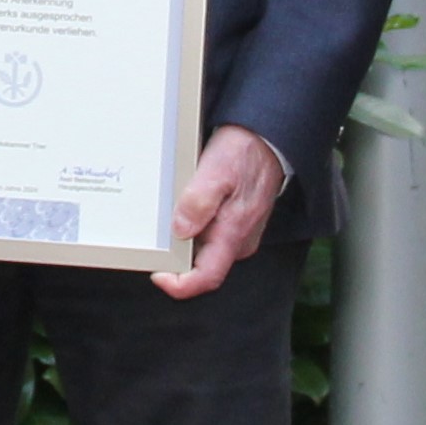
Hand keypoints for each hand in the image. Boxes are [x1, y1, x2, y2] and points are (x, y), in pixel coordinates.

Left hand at [153, 126, 287, 299]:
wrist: (267, 139)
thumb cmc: (243, 153)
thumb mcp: (215, 170)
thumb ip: (198, 202)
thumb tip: (180, 230)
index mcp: (233, 234)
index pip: (206, 278)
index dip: (179, 284)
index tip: (158, 273)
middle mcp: (238, 242)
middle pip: (201, 267)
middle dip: (176, 258)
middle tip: (158, 235)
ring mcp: (237, 235)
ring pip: (203, 252)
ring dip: (183, 241)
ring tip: (173, 212)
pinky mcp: (235, 225)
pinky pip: (209, 237)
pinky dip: (193, 229)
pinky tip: (186, 208)